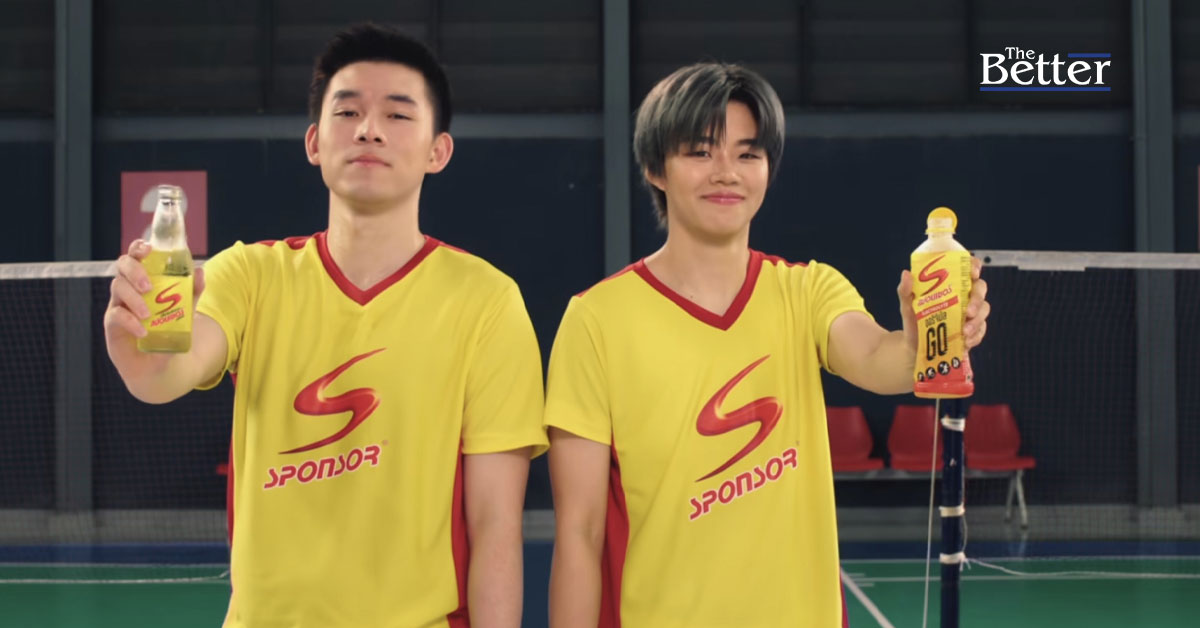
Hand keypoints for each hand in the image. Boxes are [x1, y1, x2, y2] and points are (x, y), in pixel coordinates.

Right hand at [103, 240, 204, 366]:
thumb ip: (192, 292)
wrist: (159, 363)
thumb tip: (200, 271)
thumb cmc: (169, 330)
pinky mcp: (112, 325)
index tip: (148, 249)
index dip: (138, 248)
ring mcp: (119, 305)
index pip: (136, 256)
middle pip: (122, 266)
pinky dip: (129, 321)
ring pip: (118, 288)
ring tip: (148, 314)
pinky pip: (115, 316)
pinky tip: (143, 331)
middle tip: (148, 286)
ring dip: (134, 299)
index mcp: (143, 279)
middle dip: (134, 271)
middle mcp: (128, 288)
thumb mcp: (185, 310)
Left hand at [896, 256, 989, 351]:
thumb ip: (905, 291)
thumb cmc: (913, 319)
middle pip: (980, 288)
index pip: (967, 267)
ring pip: (984, 309)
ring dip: (977, 320)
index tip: (973, 273)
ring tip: (965, 331)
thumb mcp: (907, 305)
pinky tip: (966, 341)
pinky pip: (981, 330)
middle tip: (968, 311)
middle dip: (978, 299)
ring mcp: (971, 311)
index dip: (974, 266)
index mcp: (951, 283)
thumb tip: (906, 274)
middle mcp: (964, 294)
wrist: (914, 345)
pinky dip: (976, 336)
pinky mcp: (973, 329)